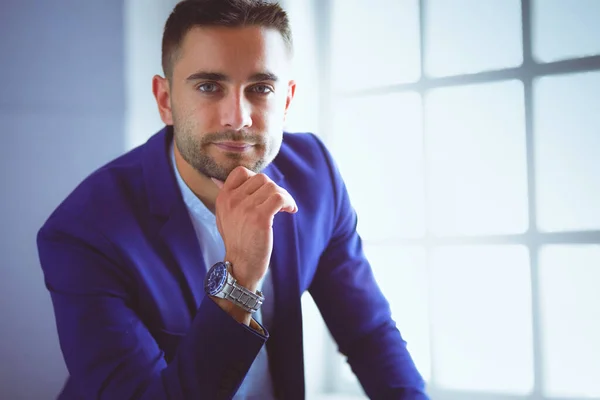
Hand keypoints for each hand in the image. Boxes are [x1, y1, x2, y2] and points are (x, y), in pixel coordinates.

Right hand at [212, 166, 297, 292]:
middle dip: (274, 189)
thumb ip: (226, 197)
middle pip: (261, 178)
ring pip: (272, 187)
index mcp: (223, 198)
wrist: (240, 266)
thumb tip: (217, 178)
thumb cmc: (236, 241)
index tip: (263, 192)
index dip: (256, 178)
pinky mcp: (260, 218)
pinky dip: (289, 202)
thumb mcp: (224, 217)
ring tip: (287, 207)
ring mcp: (246, 208)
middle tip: (279, 202)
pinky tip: (290, 211)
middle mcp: (233, 200)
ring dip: (284, 196)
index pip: (241, 172)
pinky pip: (280, 198)